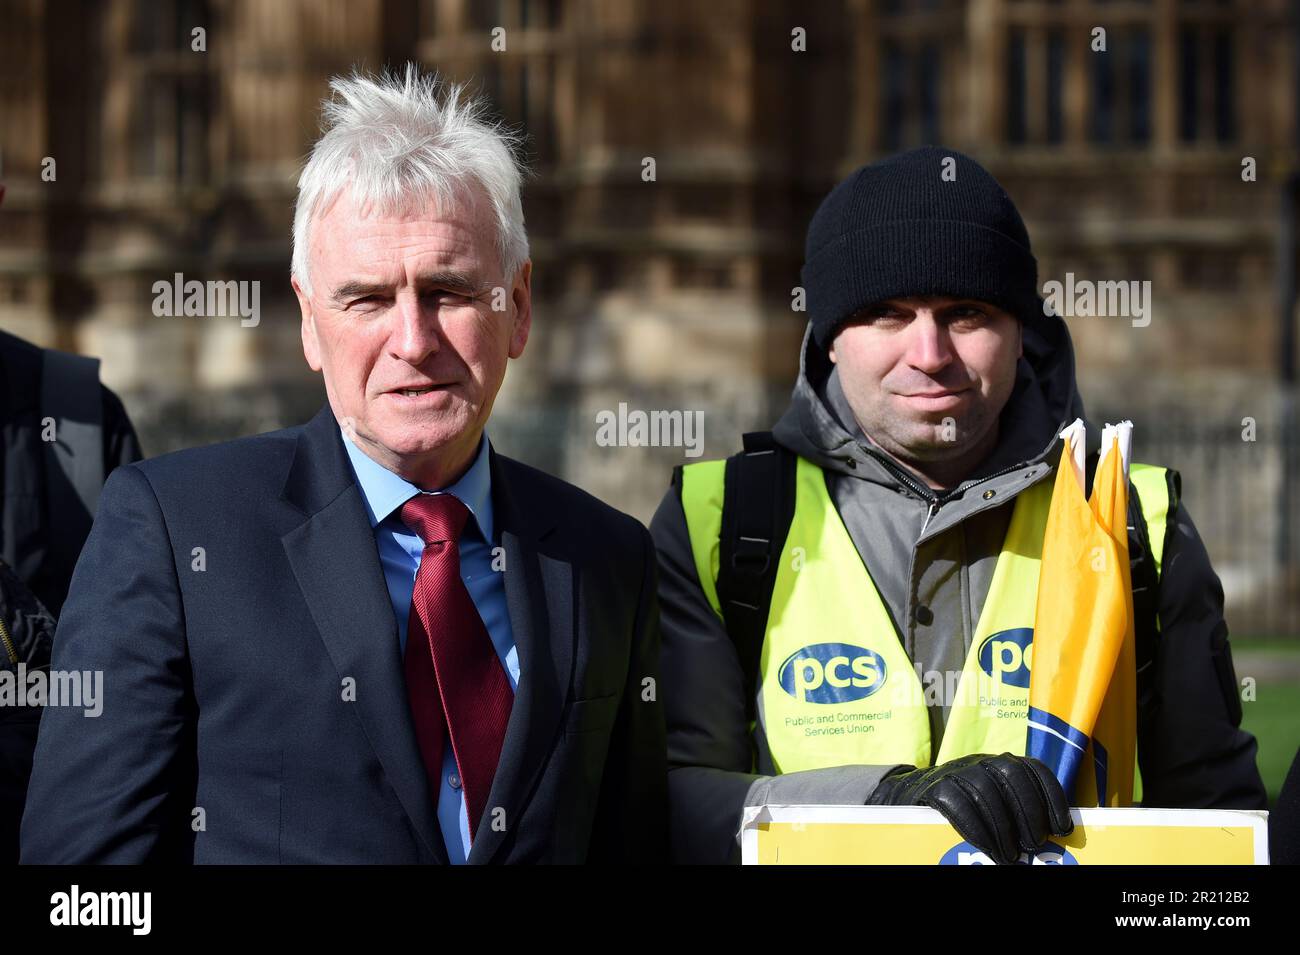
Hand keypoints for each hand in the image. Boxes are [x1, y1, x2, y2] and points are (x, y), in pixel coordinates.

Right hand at [866, 753, 1073, 864]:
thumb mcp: (991, 801)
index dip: (1051, 796)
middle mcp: (980, 762)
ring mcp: (955, 772)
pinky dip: (975, 827)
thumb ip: (1015, 809)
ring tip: (1009, 855)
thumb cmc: (962, 806)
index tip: (1062, 828)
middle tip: (1035, 845)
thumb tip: (1055, 836)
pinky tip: (986, 847)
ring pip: (984, 789)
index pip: (1032, 768)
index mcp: (999, 764)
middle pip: (1011, 774)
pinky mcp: (933, 787)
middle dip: (1029, 811)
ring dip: (1002, 826)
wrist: (907, 795)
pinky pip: (956, 802)